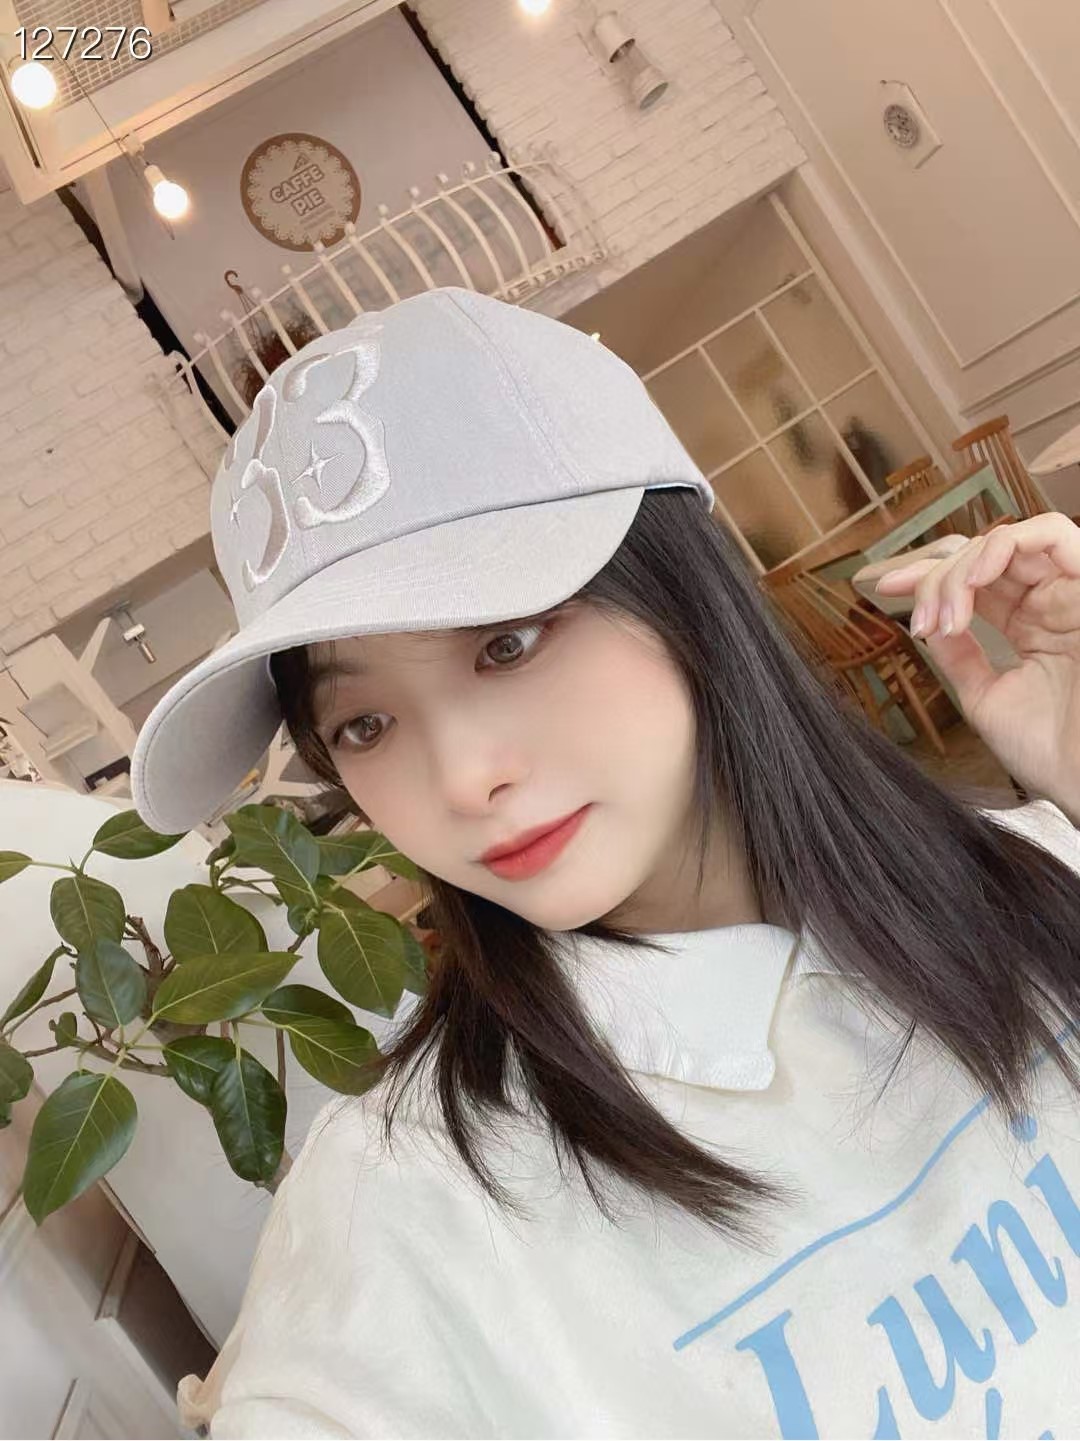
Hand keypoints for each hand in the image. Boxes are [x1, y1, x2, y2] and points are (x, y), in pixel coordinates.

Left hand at [852, 515, 1079, 818]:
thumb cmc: (1051, 751)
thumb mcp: (986, 698)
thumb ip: (960, 656)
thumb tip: (928, 623)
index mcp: (1033, 627)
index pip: (976, 581)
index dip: (928, 576)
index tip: (886, 588)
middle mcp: (1052, 603)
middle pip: (983, 557)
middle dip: (936, 577)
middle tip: (921, 620)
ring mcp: (1071, 592)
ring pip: (1008, 541)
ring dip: (963, 568)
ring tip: (947, 615)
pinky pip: (1052, 532)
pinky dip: (1002, 545)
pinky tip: (976, 581)